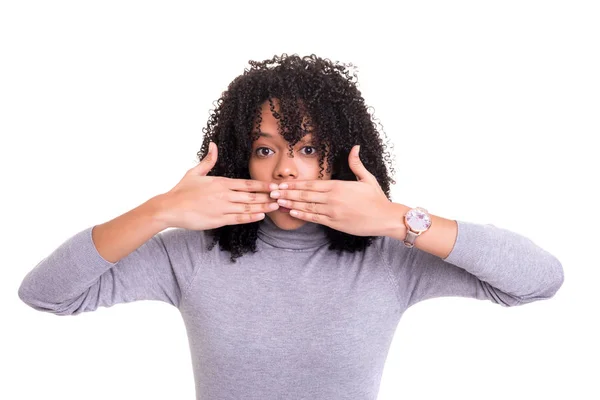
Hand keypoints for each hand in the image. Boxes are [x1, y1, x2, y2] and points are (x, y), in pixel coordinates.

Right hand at [157, 142, 278, 229]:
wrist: (170, 208)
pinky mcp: (218, 220)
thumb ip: (208, 160)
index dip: (263, 185)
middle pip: (252, 196)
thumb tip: (213, 144)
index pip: (247, 183)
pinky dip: (251, 217)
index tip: (275, 185)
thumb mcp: (195, 172)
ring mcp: (222, 207)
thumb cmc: (182, 190)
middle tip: (282, 196)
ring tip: (276, 206)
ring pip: (248, 208)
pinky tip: (261, 216)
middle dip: (268, 196)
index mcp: (221, 182)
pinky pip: (238, 218)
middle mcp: (224, 194)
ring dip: (264, 207)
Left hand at [269, 145, 393, 236]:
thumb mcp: (367, 178)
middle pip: (305, 195)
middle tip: (271, 192)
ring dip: (290, 204)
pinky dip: (302, 215)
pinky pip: (315, 218)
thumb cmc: (377, 198)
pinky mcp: (335, 223)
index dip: (294, 184)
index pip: (311, 184)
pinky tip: (292, 213)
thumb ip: (356, 163)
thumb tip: (355, 147)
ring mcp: (332, 212)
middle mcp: (332, 198)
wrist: (385, 218)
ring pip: (307, 207)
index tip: (282, 183)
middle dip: (286, 193)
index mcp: (337, 186)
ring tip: (276, 202)